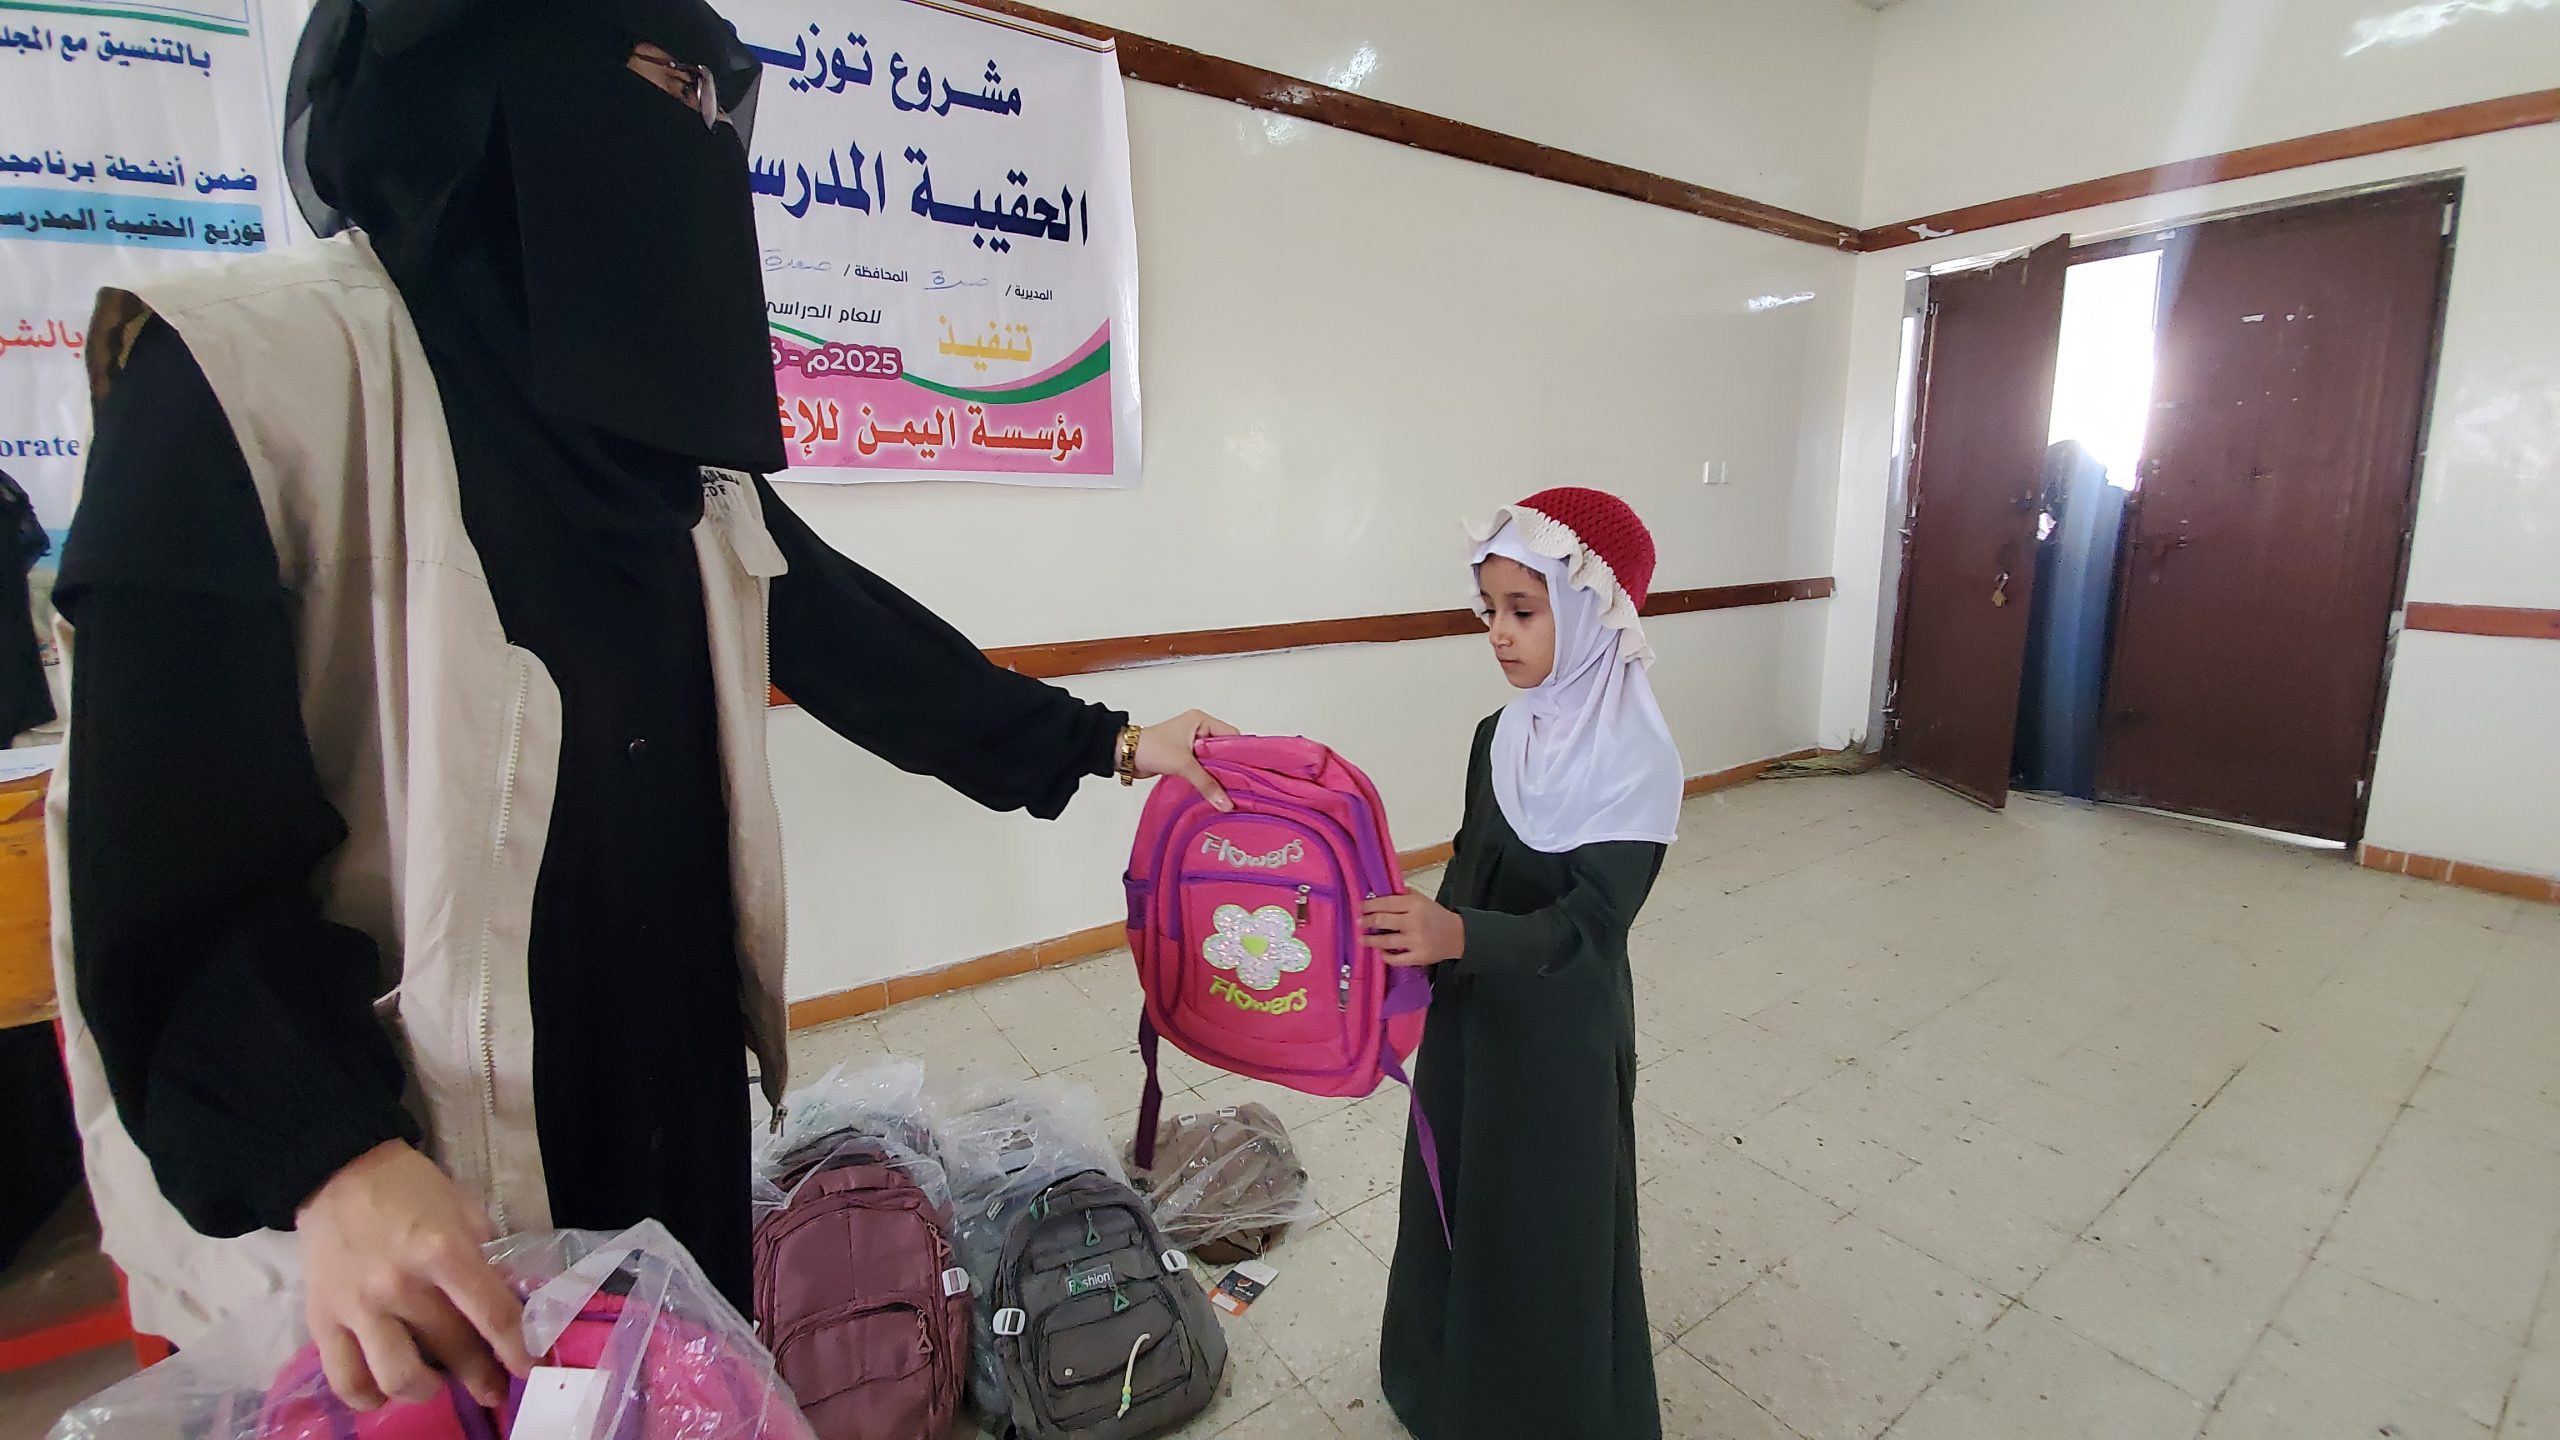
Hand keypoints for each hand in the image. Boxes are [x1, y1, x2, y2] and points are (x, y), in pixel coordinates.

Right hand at [297, 1142, 532, 1410]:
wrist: (338, 1172)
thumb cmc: (411, 1190)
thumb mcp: (465, 1211)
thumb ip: (486, 1258)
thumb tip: (510, 1305)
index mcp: (444, 1251)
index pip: (493, 1315)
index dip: (520, 1350)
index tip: (533, 1370)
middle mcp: (400, 1285)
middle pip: (452, 1349)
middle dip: (482, 1377)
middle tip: (493, 1389)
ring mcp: (358, 1307)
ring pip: (397, 1376)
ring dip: (426, 1390)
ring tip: (436, 1385)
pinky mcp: (322, 1320)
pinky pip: (346, 1379)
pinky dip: (367, 1397)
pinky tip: (384, 1393)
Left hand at [1134, 710, 1238, 810]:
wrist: (1125, 756)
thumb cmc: (1151, 748)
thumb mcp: (1183, 764)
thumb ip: (1206, 783)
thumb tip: (1226, 803)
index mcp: (1202, 721)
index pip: (1231, 735)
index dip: (1241, 753)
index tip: (1250, 772)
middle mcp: (1200, 731)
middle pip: (1225, 750)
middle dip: (1231, 768)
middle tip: (1243, 787)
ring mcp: (1192, 745)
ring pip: (1214, 762)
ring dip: (1219, 776)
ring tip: (1233, 793)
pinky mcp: (1185, 759)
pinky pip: (1204, 770)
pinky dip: (1208, 780)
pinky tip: (1217, 793)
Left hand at [1363, 893, 1463, 966]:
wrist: (1457, 935)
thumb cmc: (1435, 915)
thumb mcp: (1422, 899)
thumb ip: (1403, 895)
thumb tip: (1379, 893)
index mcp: (1414, 904)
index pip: (1386, 903)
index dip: (1369, 905)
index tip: (1359, 907)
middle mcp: (1414, 922)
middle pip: (1382, 921)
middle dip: (1366, 921)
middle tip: (1359, 922)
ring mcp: (1416, 941)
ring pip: (1385, 941)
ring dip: (1370, 940)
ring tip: (1362, 938)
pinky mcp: (1418, 957)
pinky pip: (1395, 959)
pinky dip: (1385, 956)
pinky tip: (1380, 951)